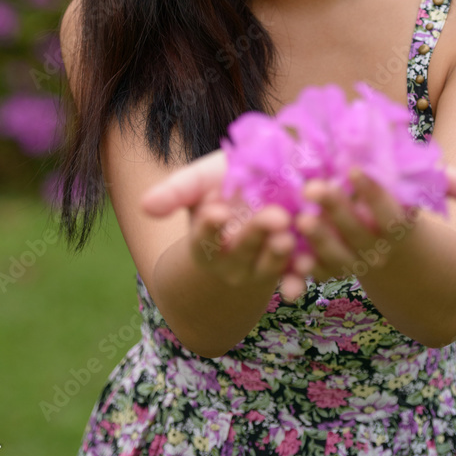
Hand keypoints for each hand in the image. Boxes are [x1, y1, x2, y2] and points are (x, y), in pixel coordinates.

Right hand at [140, 149, 312, 302]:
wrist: (267, 186)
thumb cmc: (226, 185)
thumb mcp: (201, 182)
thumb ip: (176, 191)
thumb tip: (145, 206)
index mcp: (207, 238)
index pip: (203, 236)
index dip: (210, 226)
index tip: (217, 212)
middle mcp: (232, 257)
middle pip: (241, 250)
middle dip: (254, 235)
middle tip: (272, 218)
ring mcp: (261, 265)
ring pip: (268, 266)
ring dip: (278, 257)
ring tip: (287, 239)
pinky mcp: (289, 266)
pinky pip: (294, 274)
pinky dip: (301, 273)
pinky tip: (310, 263)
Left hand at [293, 165, 455, 283]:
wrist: (415, 283)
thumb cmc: (418, 222)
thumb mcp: (437, 203)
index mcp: (403, 229)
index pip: (392, 212)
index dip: (374, 192)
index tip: (357, 170)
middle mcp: (380, 249)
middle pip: (357, 229)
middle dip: (336, 209)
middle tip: (314, 186)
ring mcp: (355, 262)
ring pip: (335, 254)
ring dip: (317, 239)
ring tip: (297, 219)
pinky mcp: (333, 270)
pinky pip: (316, 274)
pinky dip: (300, 269)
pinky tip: (282, 252)